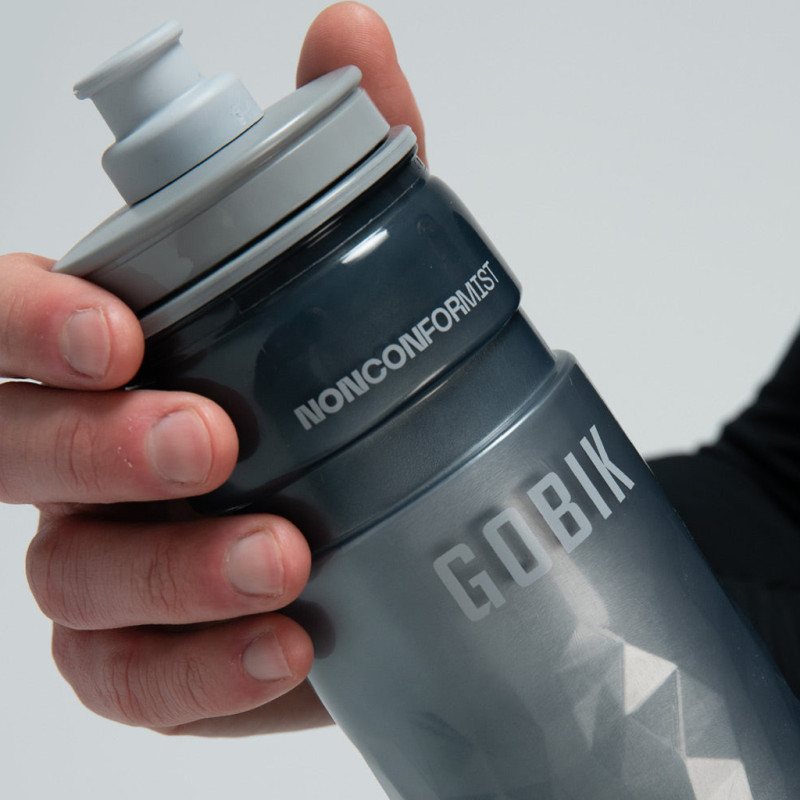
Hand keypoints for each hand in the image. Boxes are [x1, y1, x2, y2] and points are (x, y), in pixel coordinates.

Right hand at [15, 2, 424, 736]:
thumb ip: (343, 163)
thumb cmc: (355, 386)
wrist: (396, 517)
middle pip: (19, 449)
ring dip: (172, 572)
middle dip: (98, 447)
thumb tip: (351, 34)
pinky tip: (286, 647)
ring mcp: (108, 558)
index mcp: (112, 351)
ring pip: (74, 575)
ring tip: (287, 560)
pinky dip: (197, 671)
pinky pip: (128, 676)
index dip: (28, 319)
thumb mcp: (359, 271)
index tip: (118, 328)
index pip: (14, 318)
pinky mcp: (150, 651)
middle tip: (213, 442)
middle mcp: (85, 451)